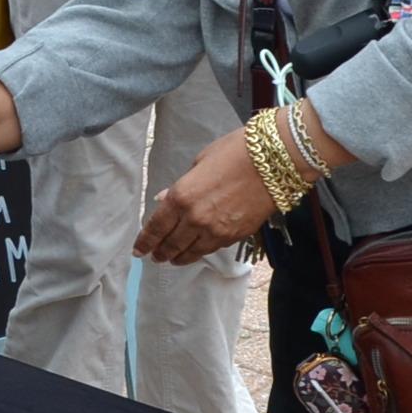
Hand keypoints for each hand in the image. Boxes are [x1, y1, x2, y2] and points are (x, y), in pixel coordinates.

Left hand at [136, 128, 274, 262]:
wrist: (273, 162)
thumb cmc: (235, 152)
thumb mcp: (200, 162)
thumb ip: (180, 187)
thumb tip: (164, 201)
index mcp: (181, 197)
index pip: (156, 227)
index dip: (145, 241)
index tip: (138, 250)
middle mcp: (194, 219)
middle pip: (171, 244)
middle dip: (160, 252)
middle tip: (154, 257)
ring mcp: (215, 231)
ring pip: (191, 252)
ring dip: (179, 257)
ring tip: (172, 259)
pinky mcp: (234, 236)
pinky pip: (211, 249)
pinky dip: (200, 252)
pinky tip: (196, 251)